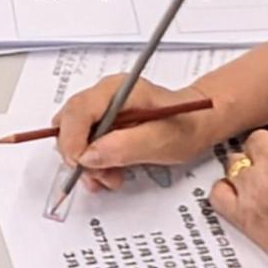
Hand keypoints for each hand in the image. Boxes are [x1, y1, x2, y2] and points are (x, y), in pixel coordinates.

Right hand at [54, 76, 223, 190]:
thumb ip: (124, 147)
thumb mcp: (160, 140)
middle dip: (80, 155)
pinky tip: (111, 171)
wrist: (198, 123)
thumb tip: (89, 155)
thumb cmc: (185, 126)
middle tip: (101, 176)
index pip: (78, 110)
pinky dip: (92, 162)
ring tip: (112, 177)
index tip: (79, 165)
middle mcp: (103, 95)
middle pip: (69, 123)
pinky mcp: (102, 123)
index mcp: (117, 90)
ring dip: (88, 163)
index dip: (72, 139)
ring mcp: (101, 109)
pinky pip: (84, 143)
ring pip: (74, 136)